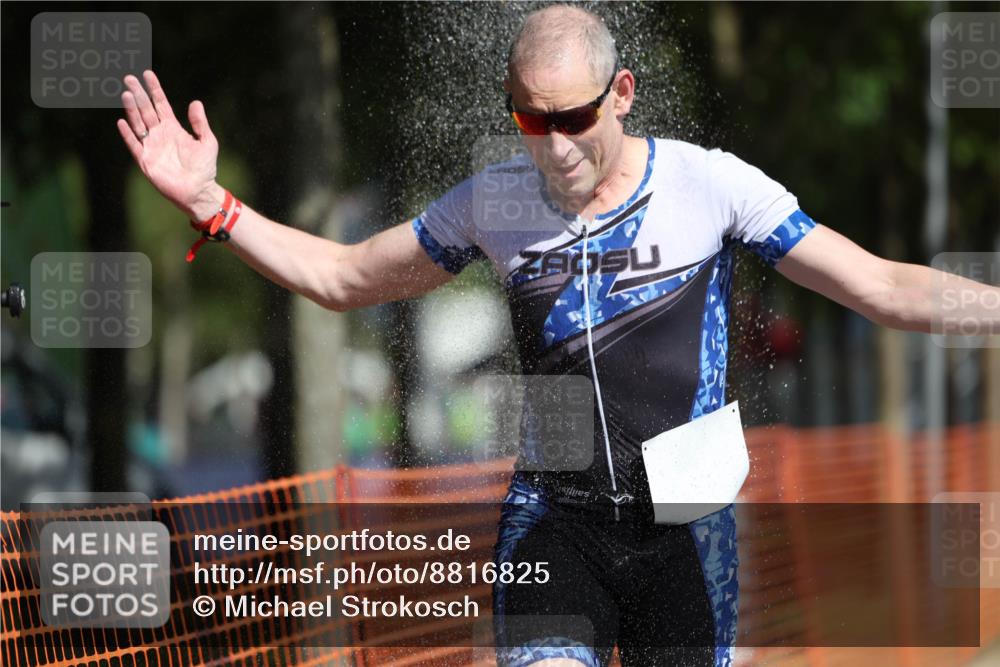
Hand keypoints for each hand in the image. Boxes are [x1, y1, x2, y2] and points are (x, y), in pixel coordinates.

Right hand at [117, 70, 224, 221]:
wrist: (198, 191)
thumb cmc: (205, 168)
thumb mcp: (207, 142)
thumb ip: (200, 123)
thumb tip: (196, 102)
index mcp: (173, 128)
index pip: (160, 104)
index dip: (154, 89)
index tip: (147, 74)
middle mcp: (159, 134)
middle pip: (146, 110)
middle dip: (138, 94)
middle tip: (129, 78)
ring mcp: (151, 146)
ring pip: (138, 123)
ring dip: (131, 109)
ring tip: (126, 94)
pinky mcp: (146, 161)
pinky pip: (134, 145)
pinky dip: (128, 134)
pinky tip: (122, 122)